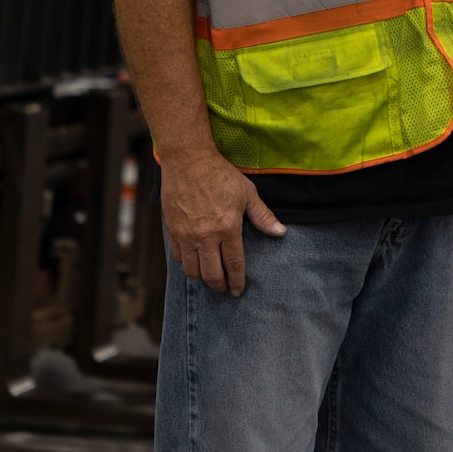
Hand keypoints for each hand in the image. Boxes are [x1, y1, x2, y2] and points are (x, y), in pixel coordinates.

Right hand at [159, 147, 285, 295]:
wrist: (188, 161)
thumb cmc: (220, 174)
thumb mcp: (247, 193)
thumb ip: (262, 216)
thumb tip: (280, 232)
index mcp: (228, 228)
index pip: (233, 264)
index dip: (237, 281)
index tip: (237, 291)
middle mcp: (206, 236)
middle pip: (211, 274)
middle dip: (219, 285)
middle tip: (224, 288)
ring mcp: (186, 235)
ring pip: (192, 270)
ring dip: (201, 278)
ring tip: (209, 276)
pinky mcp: (172, 230)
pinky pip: (177, 257)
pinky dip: (186, 264)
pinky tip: (193, 262)